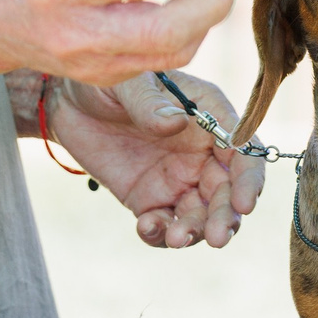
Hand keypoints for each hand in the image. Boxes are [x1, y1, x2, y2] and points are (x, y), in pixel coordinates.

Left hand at [45, 71, 262, 248]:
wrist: (68, 102)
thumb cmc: (107, 79)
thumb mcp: (126, 81)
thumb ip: (150, 102)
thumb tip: (177, 122)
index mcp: (209, 115)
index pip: (242, 150)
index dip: (249, 178)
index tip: (245, 204)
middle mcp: (202, 151)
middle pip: (228, 190)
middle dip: (227, 216)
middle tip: (217, 238)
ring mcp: (178, 178)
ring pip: (202, 214)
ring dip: (196, 231)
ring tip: (173, 237)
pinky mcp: (150, 199)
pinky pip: (166, 224)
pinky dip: (161, 234)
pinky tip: (146, 227)